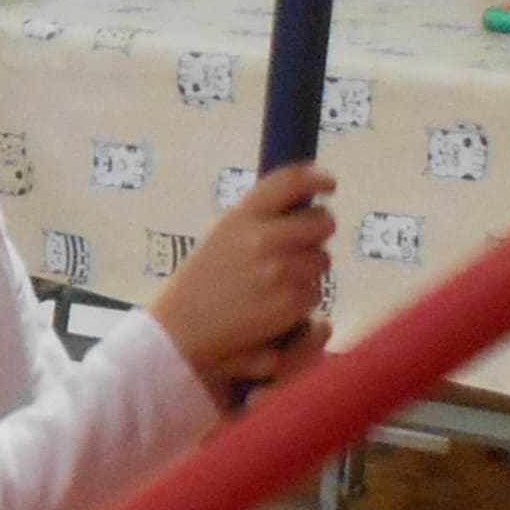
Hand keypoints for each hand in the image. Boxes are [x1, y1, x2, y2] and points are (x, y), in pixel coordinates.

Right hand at [147, 163, 338, 395]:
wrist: (180, 331)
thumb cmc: (202, 283)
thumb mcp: (224, 236)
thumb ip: (259, 219)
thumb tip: (302, 206)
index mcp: (242, 216)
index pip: (291, 181)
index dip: (317, 178)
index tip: (328, 185)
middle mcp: (262, 239)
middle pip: (321, 221)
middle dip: (320, 231)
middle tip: (308, 242)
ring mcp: (279, 271)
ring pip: (322, 260)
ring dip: (309, 269)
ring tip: (278, 282)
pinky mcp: (290, 302)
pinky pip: (314, 293)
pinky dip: (302, 299)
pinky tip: (274, 306)